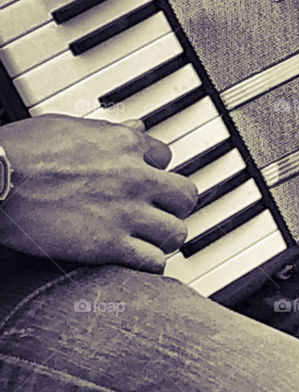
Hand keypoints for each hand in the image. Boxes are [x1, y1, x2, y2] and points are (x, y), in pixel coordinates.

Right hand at [0, 115, 198, 271]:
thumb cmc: (20, 152)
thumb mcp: (68, 128)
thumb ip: (109, 133)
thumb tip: (136, 128)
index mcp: (124, 143)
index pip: (166, 157)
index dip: (156, 170)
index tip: (146, 180)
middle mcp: (134, 177)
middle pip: (185, 195)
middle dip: (174, 205)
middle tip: (160, 212)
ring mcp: (126, 212)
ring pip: (176, 232)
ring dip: (165, 237)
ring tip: (151, 239)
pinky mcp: (110, 245)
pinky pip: (153, 261)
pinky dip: (150, 264)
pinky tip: (139, 261)